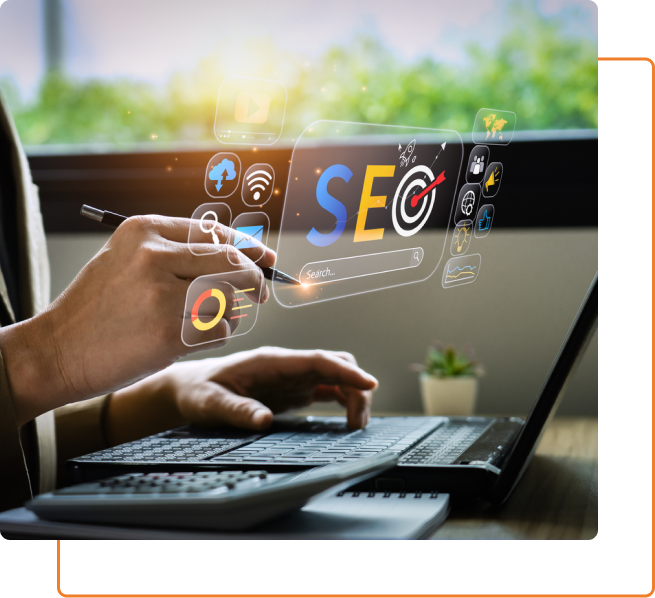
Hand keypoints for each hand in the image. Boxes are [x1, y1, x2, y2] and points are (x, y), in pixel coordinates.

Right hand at [1, 215, 274, 426]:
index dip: (248, 247)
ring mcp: (161, 296)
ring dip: (230, 311)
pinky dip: (217, 335)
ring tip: (206, 319)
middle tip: (260, 292)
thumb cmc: (99, 306)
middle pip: (232, 262)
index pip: (215, 233)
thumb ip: (176, 251)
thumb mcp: (127, 259)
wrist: (57, 350)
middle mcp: (154, 257)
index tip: (266, 259)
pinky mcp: (167, 334)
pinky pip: (220, 330)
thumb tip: (240, 252)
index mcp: (144, 231)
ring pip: (229, 298)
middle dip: (255, 278)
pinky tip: (192, 337)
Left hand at [105, 347, 377, 442]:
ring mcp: (292, 377)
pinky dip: (343, 401)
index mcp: (272, 361)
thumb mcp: (210, 402)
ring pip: (335, 377)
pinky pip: (327, 390)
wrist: (189, 387)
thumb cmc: (198, 390)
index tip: (369, 384)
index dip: (346, 371)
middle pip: (335, 365)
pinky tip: (346, 420)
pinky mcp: (293, 390)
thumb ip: (236, 410)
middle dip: (355, 387)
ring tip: (355, 426)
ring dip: (352, 396)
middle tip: (358, 422)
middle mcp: (287, 366)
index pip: (318, 360)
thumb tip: (263, 420)